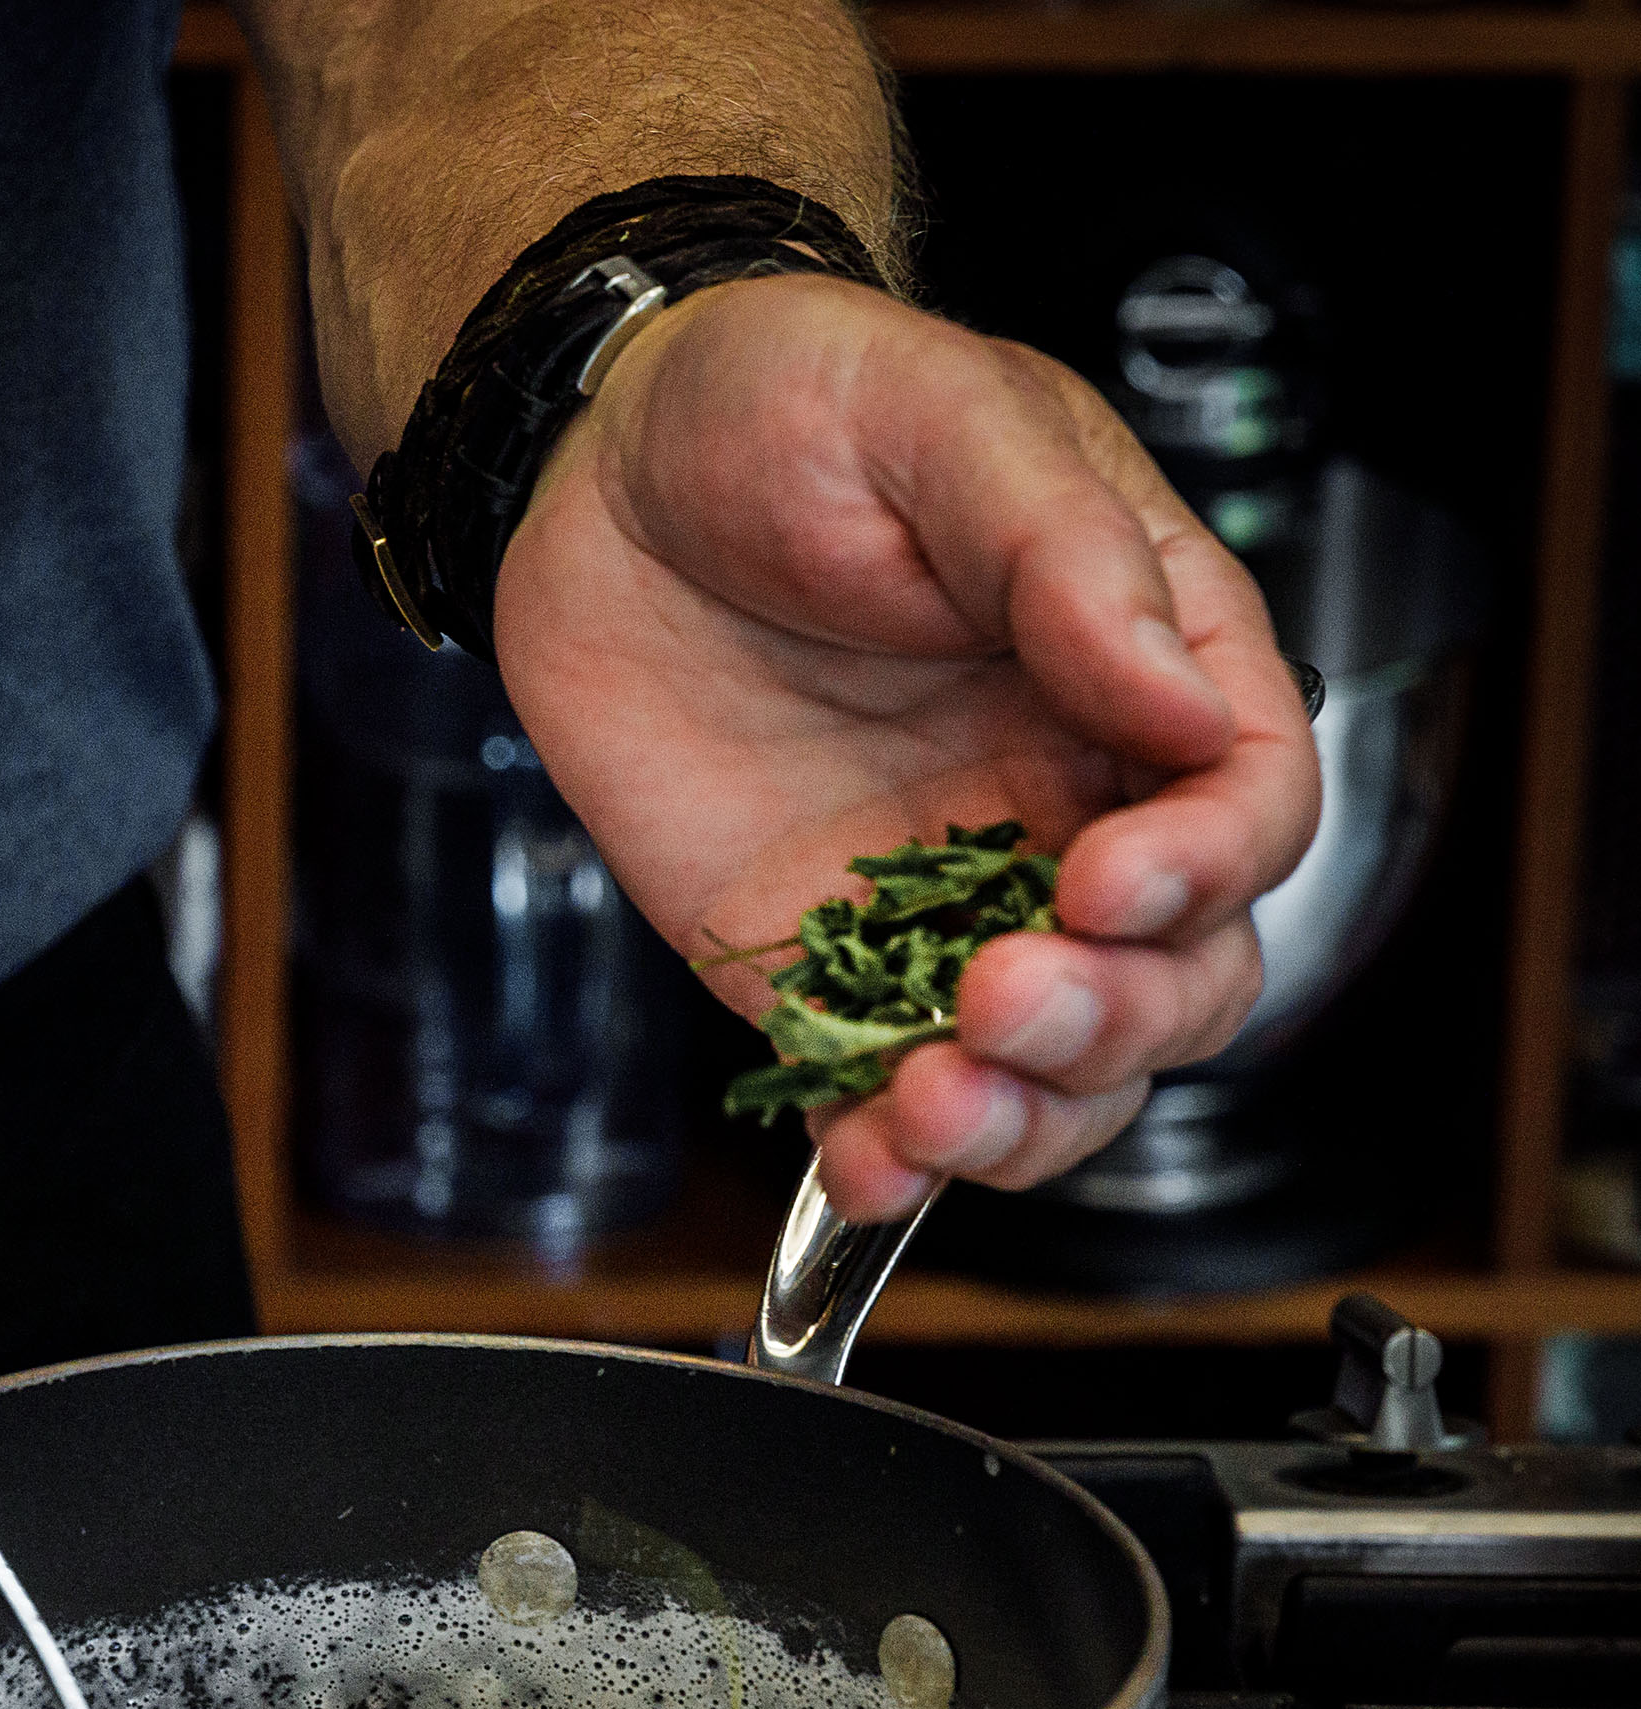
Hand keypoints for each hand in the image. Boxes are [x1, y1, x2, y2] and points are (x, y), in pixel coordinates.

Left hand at [492, 273, 1321, 1220]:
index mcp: (1141, 670)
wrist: (598, 465)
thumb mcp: (941, 418)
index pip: (1250, 807)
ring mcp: (944, 902)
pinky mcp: (818, 966)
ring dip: (1021, 1119)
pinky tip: (865, 1163)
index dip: (1206, 868)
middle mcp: (1064, 804)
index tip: (1109, 882)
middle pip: (1178, 977)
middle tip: (1005, 996)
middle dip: (1114, 1019)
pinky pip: (881, 1092)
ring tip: (932, 1104)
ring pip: (1054, 1070)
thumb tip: (1172, 696)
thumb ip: (1062, 554)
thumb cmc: (793, 405)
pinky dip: (888, 1156)